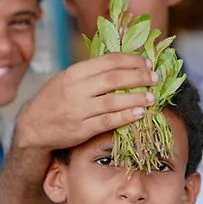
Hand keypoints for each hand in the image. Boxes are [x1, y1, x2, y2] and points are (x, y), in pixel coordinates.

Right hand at [14, 53, 156, 150]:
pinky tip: (139, 113)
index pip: (109, 61)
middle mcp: (77, 89)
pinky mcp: (82, 129)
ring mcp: (79, 110)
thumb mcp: (69, 79)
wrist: (33, 126)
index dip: (131, 61)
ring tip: (152, 97)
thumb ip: (93, 73)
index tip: (147, 63)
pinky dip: (125, 117)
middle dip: (139, 77)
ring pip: (114, 101)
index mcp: (75, 72)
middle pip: (115, 79)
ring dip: (136, 98)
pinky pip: (108, 121)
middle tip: (154, 78)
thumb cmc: (56, 99)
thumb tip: (126, 66)